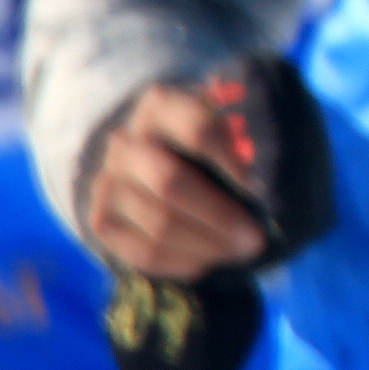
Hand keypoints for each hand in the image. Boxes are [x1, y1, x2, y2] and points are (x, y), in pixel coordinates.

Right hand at [81, 81, 269, 279]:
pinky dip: (182, 263)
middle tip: (257, 239)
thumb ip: (250, 134)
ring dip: (208, 246)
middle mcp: (126, 142)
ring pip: (159, 224)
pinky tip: (208, 262)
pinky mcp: (100, 221)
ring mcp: (108, 182)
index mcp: (161, 106)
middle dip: (221, 217)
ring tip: (241, 252)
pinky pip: (143, 253)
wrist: (154, 162)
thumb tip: (268, 170)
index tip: (261, 190)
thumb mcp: (231, 123)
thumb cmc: (210, 142)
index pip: (199, 131)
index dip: (232, 163)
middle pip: (172, 183)